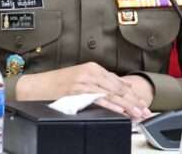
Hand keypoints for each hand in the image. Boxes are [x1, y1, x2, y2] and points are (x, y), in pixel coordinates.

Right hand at [15, 62, 151, 119]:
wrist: (36, 86)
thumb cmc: (57, 84)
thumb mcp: (81, 78)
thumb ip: (100, 82)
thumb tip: (120, 88)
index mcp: (93, 68)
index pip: (118, 82)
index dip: (132, 94)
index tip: (142, 103)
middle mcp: (90, 73)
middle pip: (117, 89)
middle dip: (133, 101)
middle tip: (145, 110)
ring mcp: (84, 82)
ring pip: (111, 95)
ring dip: (126, 106)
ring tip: (137, 114)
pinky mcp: (77, 92)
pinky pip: (99, 100)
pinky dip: (111, 106)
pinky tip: (120, 112)